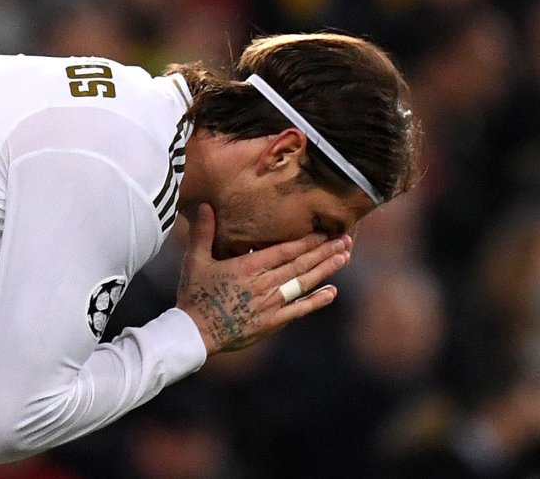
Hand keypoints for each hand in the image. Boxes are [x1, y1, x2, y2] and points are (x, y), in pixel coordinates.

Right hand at [176, 203, 351, 354]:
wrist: (195, 333)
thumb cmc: (194, 294)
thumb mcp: (195, 260)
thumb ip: (203, 232)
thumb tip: (205, 205)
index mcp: (248, 267)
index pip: (284, 251)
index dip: (305, 241)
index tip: (323, 231)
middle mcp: (264, 284)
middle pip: (300, 264)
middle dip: (324, 251)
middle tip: (345, 239)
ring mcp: (270, 304)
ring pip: (303, 283)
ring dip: (325, 270)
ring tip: (344, 257)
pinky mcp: (272, 322)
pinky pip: (299, 309)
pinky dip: (316, 301)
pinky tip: (332, 292)